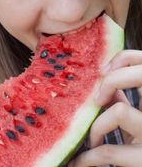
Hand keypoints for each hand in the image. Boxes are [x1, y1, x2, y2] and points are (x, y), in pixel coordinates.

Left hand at [68, 49, 141, 166]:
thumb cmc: (139, 149)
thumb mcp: (136, 122)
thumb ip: (124, 101)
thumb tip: (103, 83)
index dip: (124, 58)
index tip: (103, 72)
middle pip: (141, 76)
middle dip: (112, 80)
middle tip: (97, 99)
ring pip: (119, 110)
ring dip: (96, 127)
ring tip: (92, 141)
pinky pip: (107, 151)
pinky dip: (86, 157)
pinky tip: (78, 162)